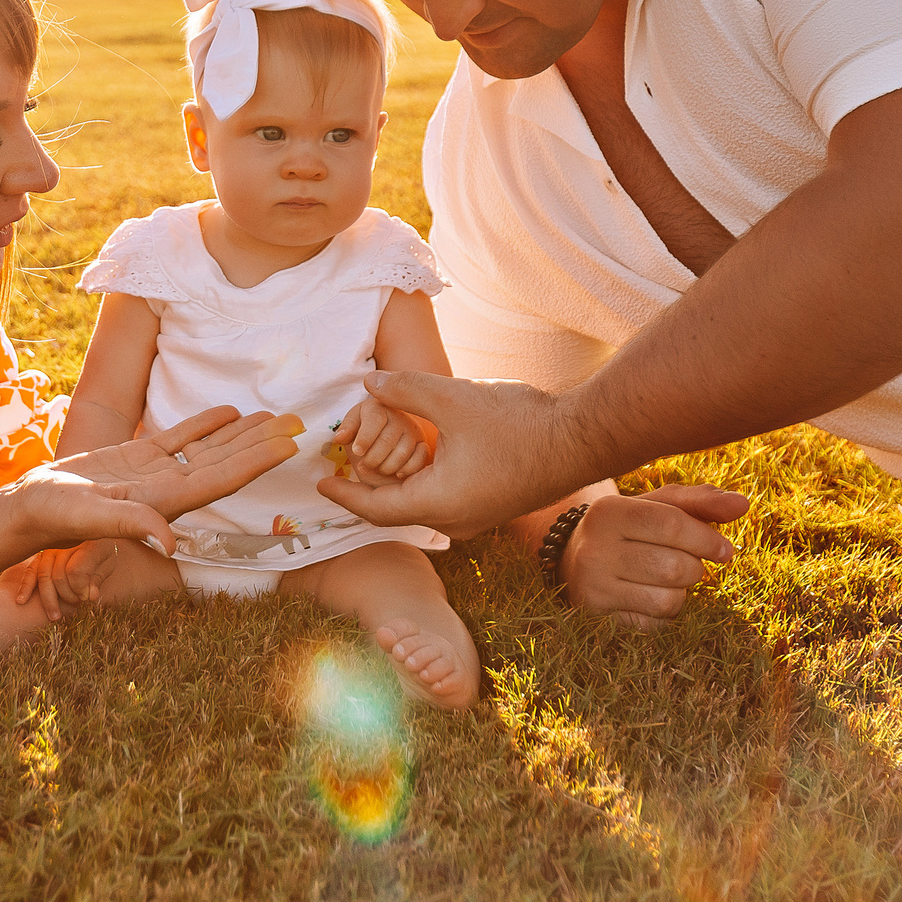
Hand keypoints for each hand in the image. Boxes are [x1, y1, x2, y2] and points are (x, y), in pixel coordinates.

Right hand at [0, 541, 118, 619]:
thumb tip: (90, 596)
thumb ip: (98, 580)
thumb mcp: (107, 565)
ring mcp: (51, 547)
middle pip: (58, 575)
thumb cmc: (101, 554)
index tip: (86, 598)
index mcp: (88, 542)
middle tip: (76, 605)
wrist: (92, 538)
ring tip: (55, 617)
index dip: (80, 589)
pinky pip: (30, 570)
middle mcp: (66, 542)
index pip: (76, 571)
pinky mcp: (39, 554)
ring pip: (43, 575)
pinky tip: (21, 601)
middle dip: (67, 596)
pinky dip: (25, 586)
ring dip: (48, 599)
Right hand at [7, 406, 302, 553]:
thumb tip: (171, 541)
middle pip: (226, 463)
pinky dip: (206, 425)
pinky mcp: (138, 460)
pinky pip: (181, 439)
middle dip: (262, 444)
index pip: (222, 479)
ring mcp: (155, 474)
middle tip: (299, 422)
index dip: (258, 461)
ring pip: (209, 450)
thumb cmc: (58, 517)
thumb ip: (131, 524)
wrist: (30, 510)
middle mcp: (169, 490)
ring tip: (274, 415)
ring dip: (242, 434)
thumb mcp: (92, 518)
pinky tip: (228, 411)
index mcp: (166, 503)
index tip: (290, 445)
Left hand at [316, 372, 583, 537]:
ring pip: (420, 505)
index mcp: (438, 503)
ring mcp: (476, 517)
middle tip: (342, 461)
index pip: (374, 509)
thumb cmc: (519, 423)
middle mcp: (454, 520)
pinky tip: (417, 456)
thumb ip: (405, 390)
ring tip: (373, 455)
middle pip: (394, 510)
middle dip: (366, 486)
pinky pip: (443, 500)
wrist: (581, 440)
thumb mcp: (453, 399)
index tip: (320, 481)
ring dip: (395, 483)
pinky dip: (421, 483)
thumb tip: (368, 382)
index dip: (343, 493)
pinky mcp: (491, 506)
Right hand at [561, 486, 749, 626]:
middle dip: (695, 568)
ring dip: (681, 593)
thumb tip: (742, 505)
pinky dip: (664, 615)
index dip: (707, 539)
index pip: (672, 524)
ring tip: (666, 580)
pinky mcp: (597, 621)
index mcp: (609, 511)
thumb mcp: (657, 507)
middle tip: (688, 563)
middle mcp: (594, 549)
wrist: (573, 562)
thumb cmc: (629, 529)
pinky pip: (655, 626)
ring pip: (667, 601)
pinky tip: (649, 598)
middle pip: (674, 566)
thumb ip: (700, 502)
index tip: (726, 550)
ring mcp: (593, 589)